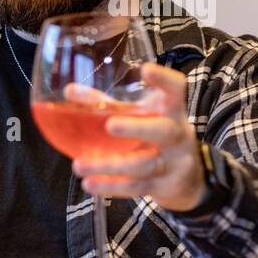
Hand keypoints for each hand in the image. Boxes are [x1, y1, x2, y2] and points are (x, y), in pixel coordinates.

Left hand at [71, 63, 205, 211]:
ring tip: (79, 166)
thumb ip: (108, 104)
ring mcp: (174, 162)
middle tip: (110, 125)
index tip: (146, 70)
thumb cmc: (155, 136)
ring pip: (143, 164)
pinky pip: (137, 187)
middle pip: (163, 130)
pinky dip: (112, 187)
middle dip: (137, 128)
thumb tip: (69, 91)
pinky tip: (90, 184)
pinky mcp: (165, 186)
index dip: (164, 80)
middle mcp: (177, 134)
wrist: (188, 180)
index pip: (176, 90)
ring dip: (109, 166)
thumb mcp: (139, 117)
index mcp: (171, 110)